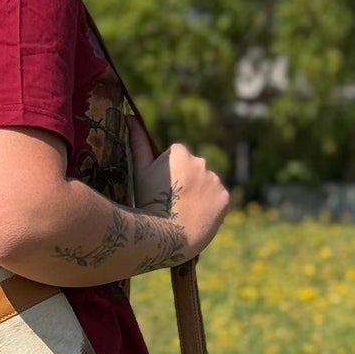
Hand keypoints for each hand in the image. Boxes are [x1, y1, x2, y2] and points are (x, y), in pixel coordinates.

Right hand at [137, 143, 229, 259]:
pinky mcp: (225, 198)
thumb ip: (137, 142)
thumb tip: (130, 117)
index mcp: (180, 153)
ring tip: (184, 212)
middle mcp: (201, 162)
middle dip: (185, 183)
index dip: (167, 176)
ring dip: (199, 194)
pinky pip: (218, 200)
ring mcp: (214, 180)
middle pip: (193, 171)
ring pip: (206, 185)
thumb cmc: (146, 202)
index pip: (177, 158)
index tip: (161, 190)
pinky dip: (211, 207)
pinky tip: (197, 217)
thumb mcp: (139, 171)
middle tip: (171, 204)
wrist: (164, 236)